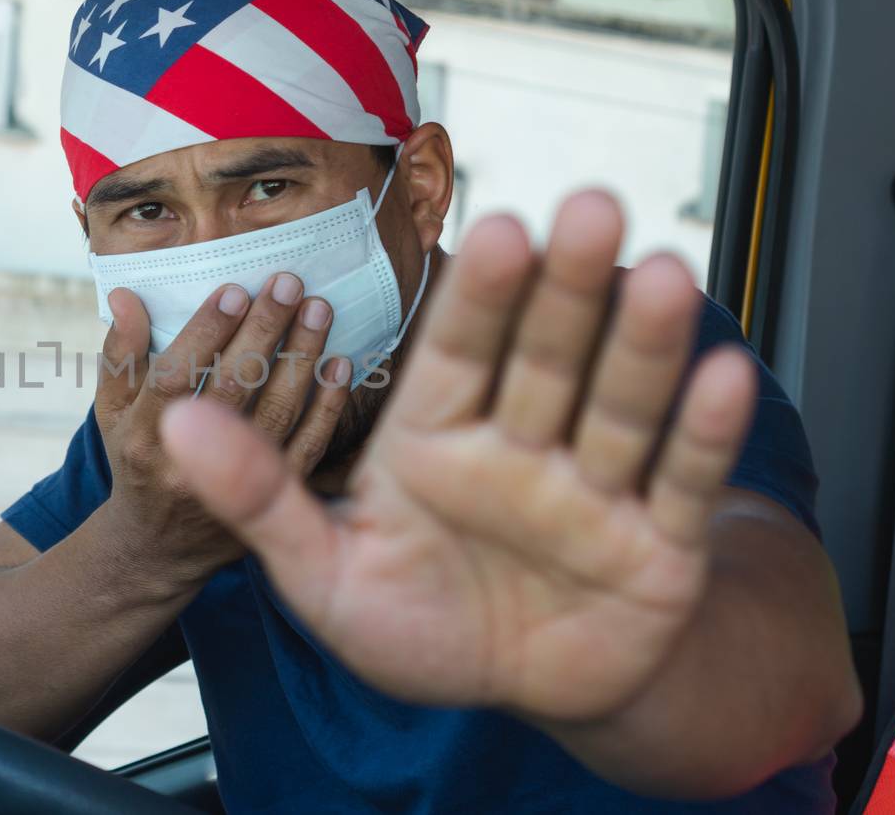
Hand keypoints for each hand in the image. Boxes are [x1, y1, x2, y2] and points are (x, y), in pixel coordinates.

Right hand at [95, 273, 350, 587]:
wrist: (162, 548)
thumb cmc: (138, 459)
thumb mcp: (112, 412)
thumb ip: (121, 354)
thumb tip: (126, 295)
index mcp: (144, 437)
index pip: (176, 376)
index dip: (206, 332)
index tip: (234, 289)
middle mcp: (189, 465)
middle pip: (233, 390)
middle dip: (264, 331)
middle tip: (288, 283)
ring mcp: (236, 488)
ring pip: (277, 415)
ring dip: (303, 358)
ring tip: (319, 309)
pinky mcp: (274, 503)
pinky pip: (308, 449)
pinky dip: (328, 406)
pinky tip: (340, 364)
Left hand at [160, 192, 757, 721]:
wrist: (522, 686)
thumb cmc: (418, 623)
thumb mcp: (325, 570)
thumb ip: (259, 495)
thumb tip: (172, 424)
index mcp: (439, 436)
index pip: (458, 351)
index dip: (477, 295)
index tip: (491, 226)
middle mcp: (522, 444)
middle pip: (546, 356)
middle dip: (565, 292)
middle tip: (588, 209)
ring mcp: (595, 487)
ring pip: (619, 404)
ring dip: (641, 343)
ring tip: (662, 273)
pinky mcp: (659, 540)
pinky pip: (680, 483)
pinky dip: (700, 434)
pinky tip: (722, 376)